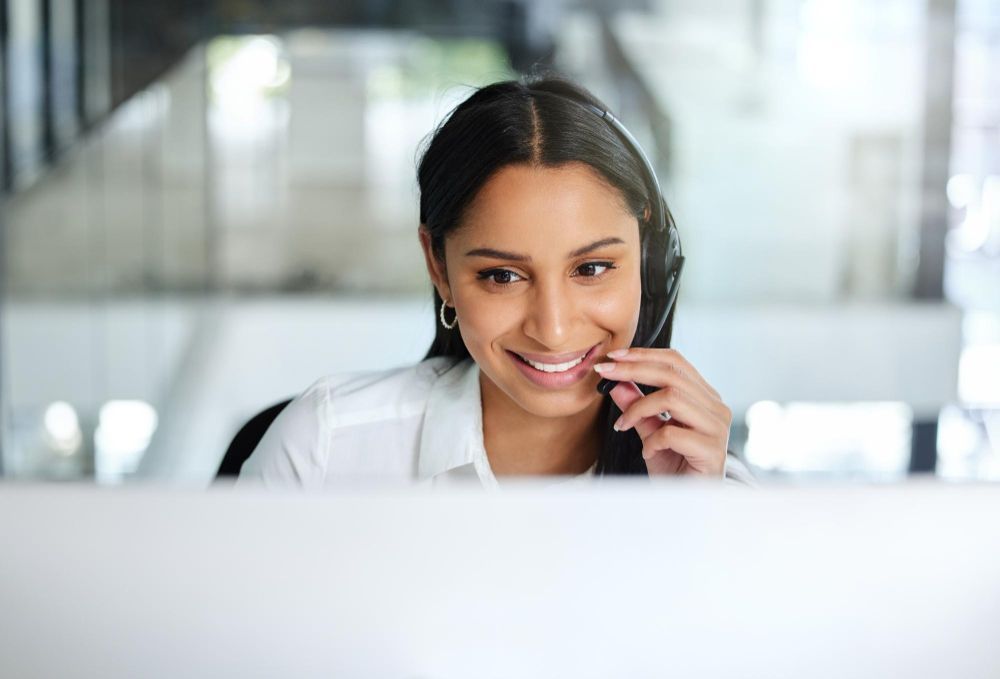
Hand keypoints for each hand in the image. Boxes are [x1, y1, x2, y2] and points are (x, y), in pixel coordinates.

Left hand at [594, 348, 731, 476]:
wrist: (691, 503)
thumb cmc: (676, 468)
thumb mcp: (649, 433)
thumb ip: (637, 407)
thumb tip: (615, 383)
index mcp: (704, 397)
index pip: (676, 362)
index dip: (643, 355)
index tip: (612, 356)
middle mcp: (716, 408)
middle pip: (673, 374)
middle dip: (633, 370)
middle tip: (605, 374)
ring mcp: (717, 428)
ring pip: (673, 398)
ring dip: (639, 409)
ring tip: (623, 426)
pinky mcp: (712, 450)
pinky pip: (673, 433)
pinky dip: (652, 441)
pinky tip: (647, 453)